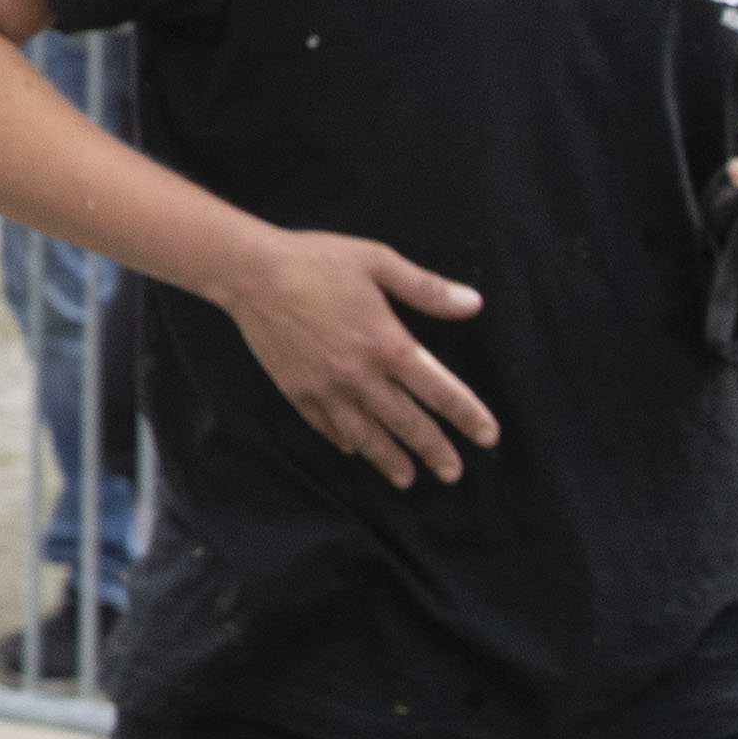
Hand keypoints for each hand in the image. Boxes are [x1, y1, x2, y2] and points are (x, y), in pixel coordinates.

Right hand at [212, 227, 494, 484]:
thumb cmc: (316, 260)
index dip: (468, 416)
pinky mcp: (297, 390)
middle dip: (434, 451)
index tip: (488, 437)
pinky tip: (353, 448)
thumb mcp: (377, 261)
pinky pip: (326, 425)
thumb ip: (427, 288)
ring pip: (367, 435)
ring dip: (390, 459)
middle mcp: (362, 376)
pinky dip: (344, 440)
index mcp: (388, 345)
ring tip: (407, 478)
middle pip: (408, 423)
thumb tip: (474, 304)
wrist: (249, 272)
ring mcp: (327, 388)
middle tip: (452, 473)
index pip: (441, 391)